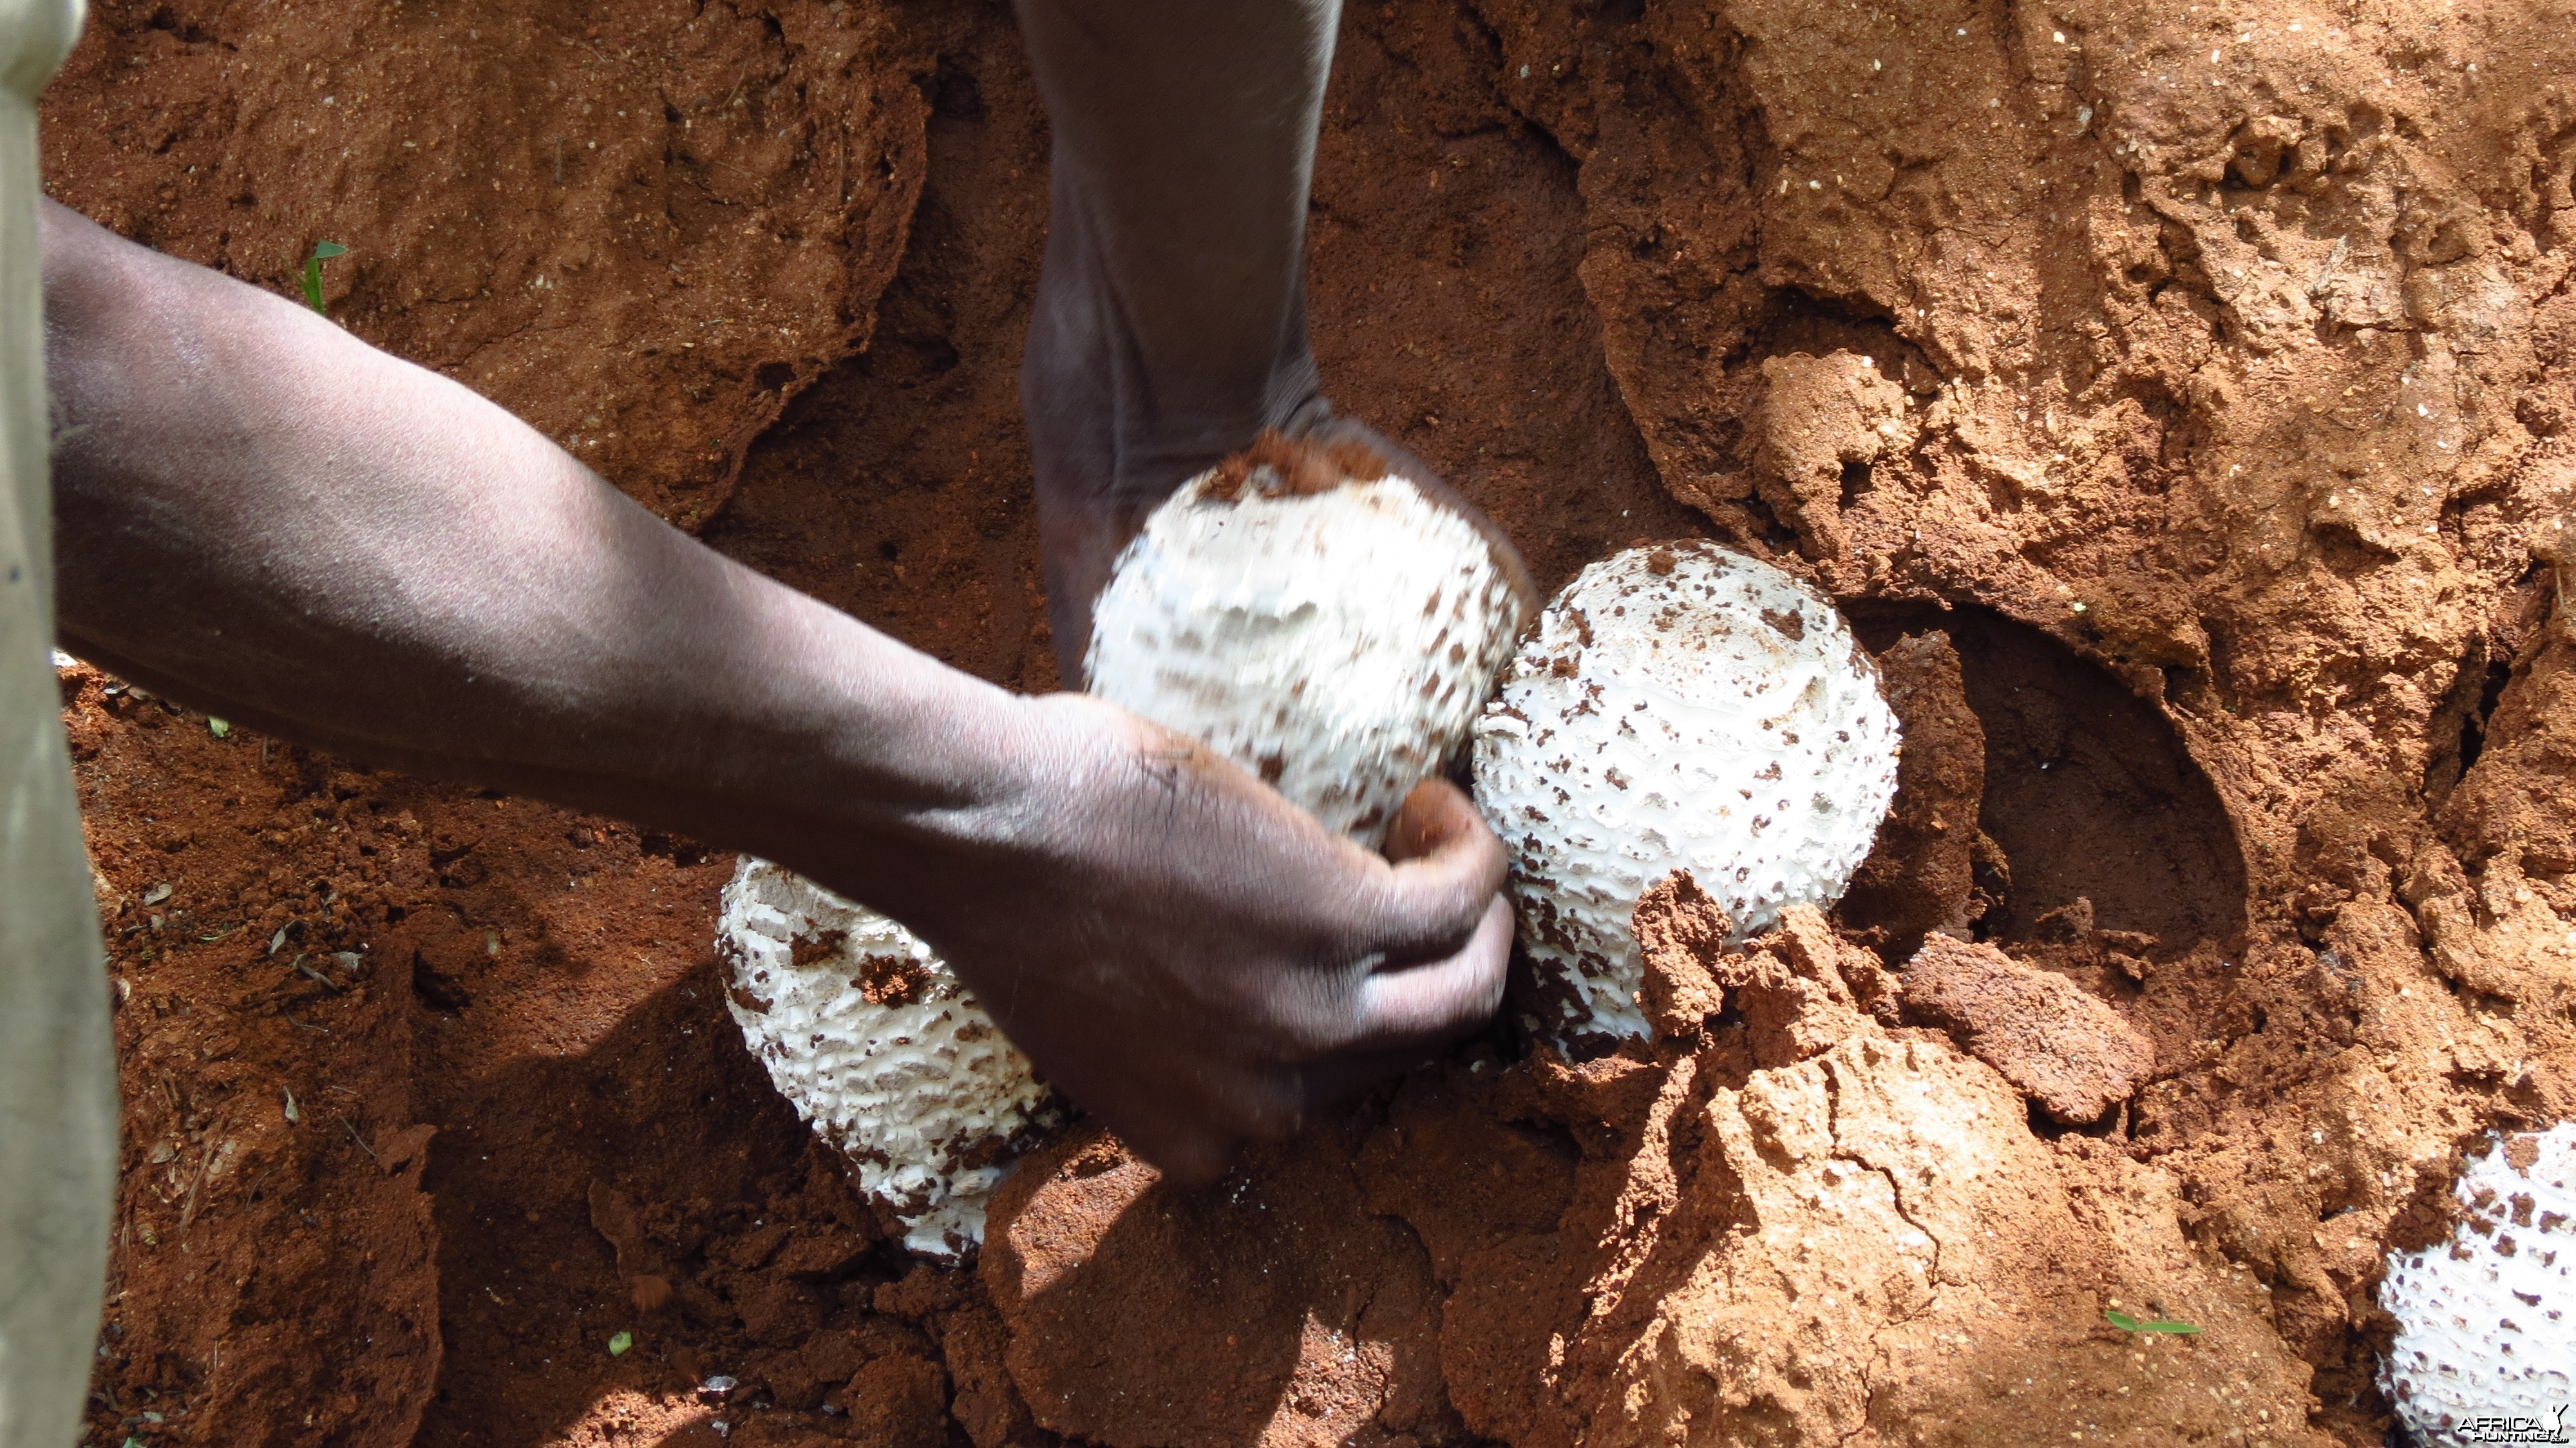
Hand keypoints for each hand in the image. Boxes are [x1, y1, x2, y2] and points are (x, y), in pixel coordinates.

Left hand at [861, 692, 1512, 1183]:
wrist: (983, 829)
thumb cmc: (1006, 882)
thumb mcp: (1089, 1011)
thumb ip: (1163, 1036)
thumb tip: (1206, 986)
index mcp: (1194, 1132)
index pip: (1320, 1098)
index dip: (1352, 1015)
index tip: (1349, 950)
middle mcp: (1265, 1101)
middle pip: (1408, 1050)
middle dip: (1439, 976)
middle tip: (1432, 899)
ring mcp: (1311, 1017)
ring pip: (1461, 991)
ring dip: (1480, 921)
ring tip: (1447, 848)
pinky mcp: (1341, 920)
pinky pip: (1459, 899)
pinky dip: (1468, 850)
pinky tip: (1432, 801)